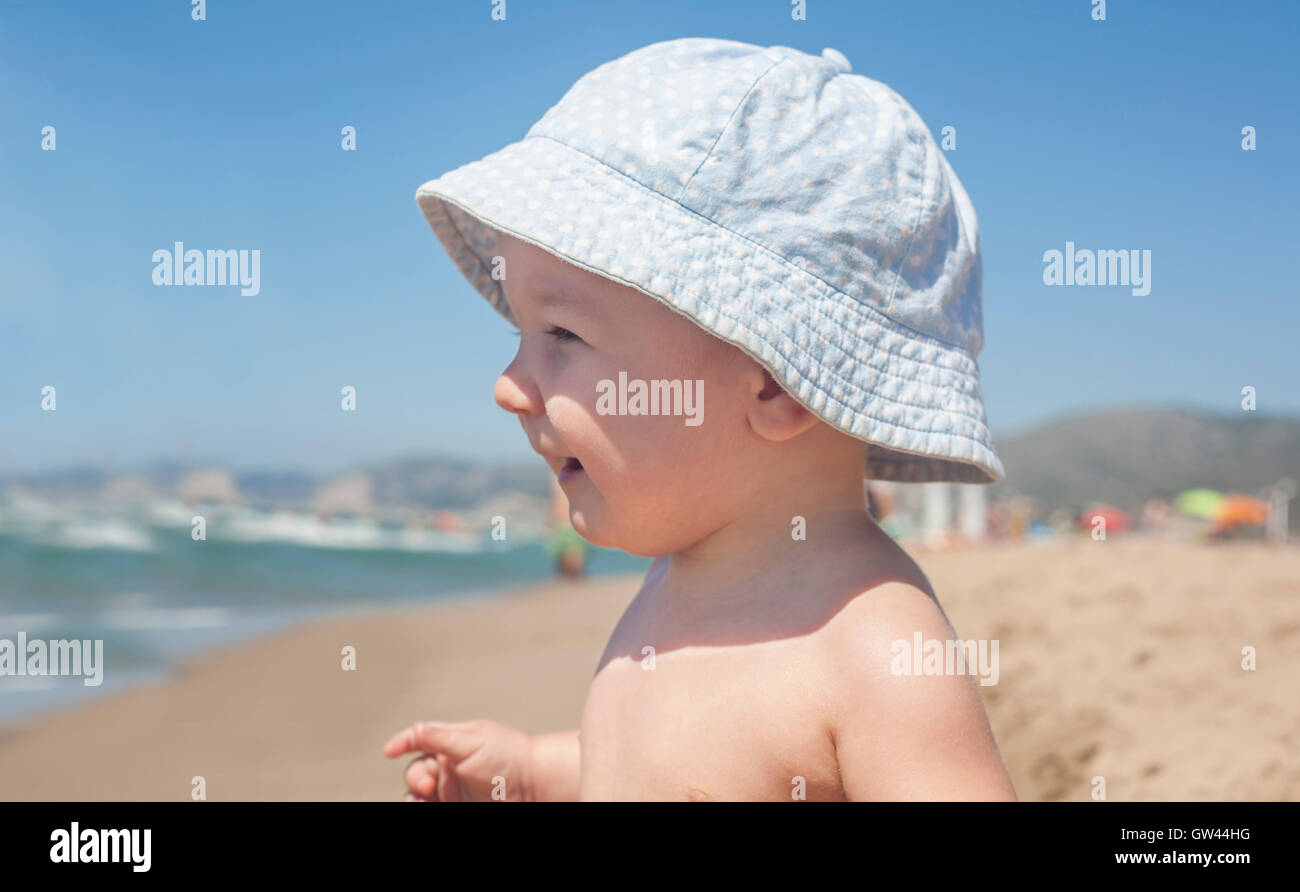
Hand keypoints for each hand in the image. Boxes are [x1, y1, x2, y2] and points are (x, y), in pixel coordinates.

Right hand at [383, 719, 534, 801]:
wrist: (534, 787)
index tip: (389, 751)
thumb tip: (411, 731)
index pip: (418, 741)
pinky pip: (431, 809)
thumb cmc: (507, 757)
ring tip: (423, 802)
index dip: (402, 743)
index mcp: (450, 745)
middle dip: (415, 779)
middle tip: (430, 785)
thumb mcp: (471, 741)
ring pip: (417, 798)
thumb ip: (439, 737)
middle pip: (414, 775)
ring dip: (413, 800)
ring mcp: (451, 792)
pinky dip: (423, 807)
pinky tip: (427, 805)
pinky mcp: (455, 807)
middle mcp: (448, 769)